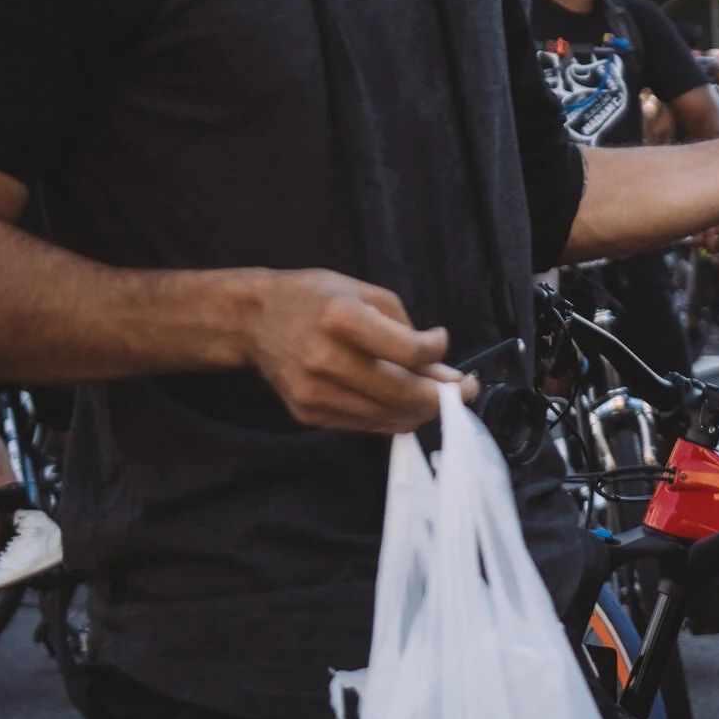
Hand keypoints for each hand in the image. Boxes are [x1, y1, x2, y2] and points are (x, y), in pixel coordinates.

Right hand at [246, 270, 470, 431]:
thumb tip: (443, 372)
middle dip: (442, 396)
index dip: (437, 353)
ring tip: (436, 397)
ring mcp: (314, 392)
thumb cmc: (315, 298)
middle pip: (403, 394)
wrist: (255, 319)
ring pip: (388, 417)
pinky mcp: (308, 413)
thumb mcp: (365, 294)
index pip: (409, 352)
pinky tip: (403, 403)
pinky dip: (392, 417)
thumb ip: (408, 332)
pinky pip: (365, 425)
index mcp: (342, 319)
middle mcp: (325, 359)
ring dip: (421, 411)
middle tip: (463, 390)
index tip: (441, 344)